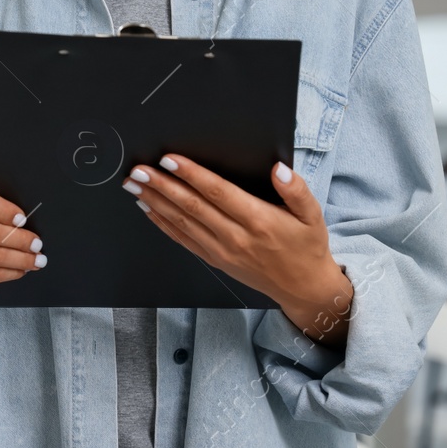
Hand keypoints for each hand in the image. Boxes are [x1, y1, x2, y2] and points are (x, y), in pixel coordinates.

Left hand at [123, 155, 354, 346]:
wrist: (303, 288)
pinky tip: (148, 209)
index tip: (169, 159)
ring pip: (182, 222)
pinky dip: (163, 223)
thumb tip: (279, 169)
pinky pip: (183, 240)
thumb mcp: (312, 215)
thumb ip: (297, 190)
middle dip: (162, 186)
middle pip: (192, 206)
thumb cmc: (307, 247)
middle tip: (138, 170)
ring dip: (155, 202)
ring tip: (134, 185)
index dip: (192, 175)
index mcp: (258, 220)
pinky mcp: (215, 260)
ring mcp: (222, 251)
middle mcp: (236, 237)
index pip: (218, 192)